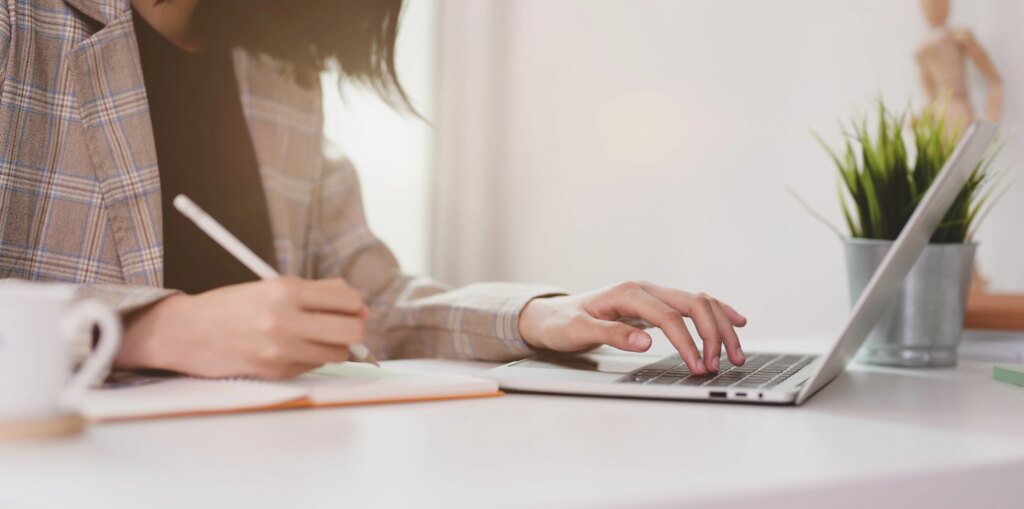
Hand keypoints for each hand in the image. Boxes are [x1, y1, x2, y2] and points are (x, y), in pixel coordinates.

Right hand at [116, 277, 367, 378]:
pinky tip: (293, 348)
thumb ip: (318, 293)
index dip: (356, 305)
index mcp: (285, 291)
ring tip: (314, 336)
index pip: (348, 300)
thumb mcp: (272, 286)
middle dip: (354, 328)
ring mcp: (281, 350)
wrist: (188, 332)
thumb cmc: (233, 306)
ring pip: (338, 353)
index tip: (352, 307)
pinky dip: (312, 357)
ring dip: (334, 345)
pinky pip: (315, 366)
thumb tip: (359, 307)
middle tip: (345, 325)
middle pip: (352, 331)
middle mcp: (285, 320)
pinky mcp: (277, 371)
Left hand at [518, 281, 746, 373]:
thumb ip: (611, 335)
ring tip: (735, 354)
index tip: (697, 366)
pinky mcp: (657, 305)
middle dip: (714, 333)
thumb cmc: (563, 323)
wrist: (552, 315)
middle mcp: (645, 289)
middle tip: (721, 364)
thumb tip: (645, 342)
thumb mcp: (579, 331)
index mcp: (628, 293)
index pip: (669, 316)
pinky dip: (718, 314)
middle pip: (694, 303)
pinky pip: (694, 305)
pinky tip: (736, 322)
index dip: (687, 341)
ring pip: (700, 302)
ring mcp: (653, 295)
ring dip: (721, 326)